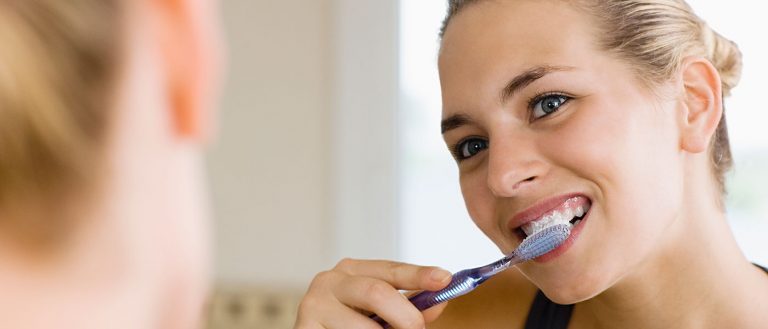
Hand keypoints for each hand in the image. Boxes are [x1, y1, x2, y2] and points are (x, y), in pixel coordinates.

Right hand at [295, 258, 452, 327]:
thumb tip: (439, 303)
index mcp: (351, 271)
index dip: (418, 275)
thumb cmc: (348, 327)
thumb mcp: (380, 316)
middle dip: (405, 318)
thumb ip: (408, 308)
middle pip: (377, 292)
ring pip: (365, 327)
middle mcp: (329, 280)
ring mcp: (313, 304)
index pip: (391, 270)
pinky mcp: (304, 328)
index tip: (444, 279)